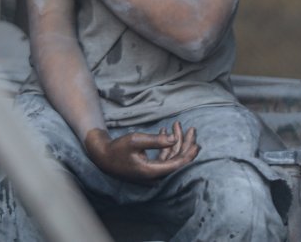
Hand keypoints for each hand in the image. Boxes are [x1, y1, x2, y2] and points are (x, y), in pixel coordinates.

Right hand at [83, 122, 198, 183]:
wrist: (103, 156)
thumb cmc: (118, 148)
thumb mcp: (136, 140)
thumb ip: (156, 140)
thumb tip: (175, 138)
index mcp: (152, 171)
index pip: (177, 165)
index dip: (189, 154)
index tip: (197, 142)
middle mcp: (154, 175)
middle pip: (176, 161)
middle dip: (185, 144)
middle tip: (192, 130)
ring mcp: (152, 173)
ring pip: (171, 158)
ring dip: (176, 142)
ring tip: (178, 126)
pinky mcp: (149, 168)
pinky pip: (163, 158)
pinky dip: (167, 146)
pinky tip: (167, 132)